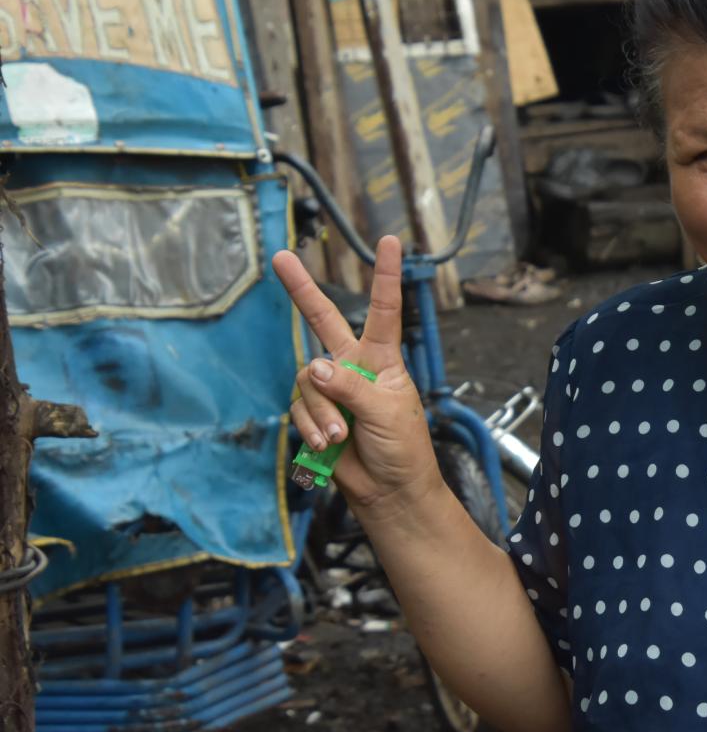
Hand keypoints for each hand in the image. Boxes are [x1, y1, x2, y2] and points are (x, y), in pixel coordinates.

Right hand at [272, 236, 438, 511]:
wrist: (389, 490)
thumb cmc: (402, 447)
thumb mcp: (386, 412)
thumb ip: (350, 387)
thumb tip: (315, 367)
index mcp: (382, 358)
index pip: (384, 310)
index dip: (385, 276)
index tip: (390, 241)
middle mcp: (353, 366)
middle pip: (322, 320)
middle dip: (300, 289)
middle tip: (280, 257)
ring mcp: (330, 388)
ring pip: (306, 381)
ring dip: (321, 411)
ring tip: (341, 436)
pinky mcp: (313, 412)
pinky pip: (299, 409)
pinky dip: (311, 427)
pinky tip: (328, 444)